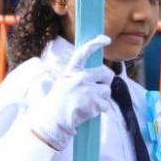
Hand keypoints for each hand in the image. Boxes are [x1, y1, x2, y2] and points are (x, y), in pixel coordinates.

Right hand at [27, 35, 112, 150]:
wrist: (52, 121)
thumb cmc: (57, 103)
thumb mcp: (63, 83)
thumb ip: (77, 76)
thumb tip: (97, 74)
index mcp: (71, 71)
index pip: (84, 52)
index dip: (96, 43)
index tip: (106, 39)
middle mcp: (80, 78)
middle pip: (106, 73)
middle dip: (105, 82)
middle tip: (97, 89)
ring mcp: (88, 90)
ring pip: (107, 91)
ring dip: (102, 98)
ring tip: (88, 103)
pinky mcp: (94, 103)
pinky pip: (106, 105)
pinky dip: (100, 110)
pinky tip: (89, 111)